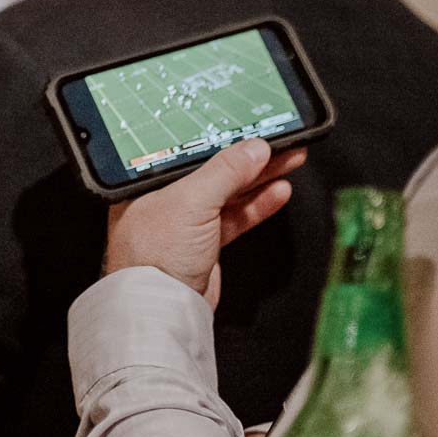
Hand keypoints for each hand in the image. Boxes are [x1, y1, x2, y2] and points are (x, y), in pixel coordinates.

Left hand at [104, 139, 306, 308]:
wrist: (163, 308)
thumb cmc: (156, 254)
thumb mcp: (191, 201)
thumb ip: (225, 171)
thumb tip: (254, 147)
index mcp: (148, 179)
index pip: (190, 149)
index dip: (223, 137)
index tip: (252, 128)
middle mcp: (165, 197)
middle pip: (214, 169)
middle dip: (249, 157)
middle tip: (281, 142)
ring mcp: (186, 221)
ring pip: (229, 193)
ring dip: (259, 178)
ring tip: (290, 159)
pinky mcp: (204, 243)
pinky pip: (234, 217)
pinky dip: (256, 205)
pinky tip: (278, 191)